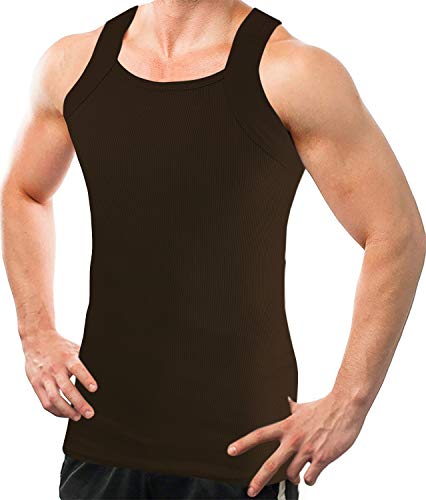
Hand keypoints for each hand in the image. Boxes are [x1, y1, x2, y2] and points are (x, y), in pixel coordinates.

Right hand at [22, 330, 97, 420]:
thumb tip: (102, 369)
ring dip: (66, 410)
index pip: (78, 369)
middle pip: (66, 388)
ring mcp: (45, 377)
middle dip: (78, 403)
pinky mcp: (36, 384)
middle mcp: (56, 368)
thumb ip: (85, 360)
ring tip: (77, 417)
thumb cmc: (60, 347)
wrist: (37, 340)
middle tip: (89, 413)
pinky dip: (55, 411)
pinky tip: (64, 414)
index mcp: (67, 358)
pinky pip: (45, 402)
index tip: (94, 389)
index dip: (86, 379)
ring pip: (54, 398)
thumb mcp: (75, 349)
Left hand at [227, 392, 366, 496]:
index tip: (230, 451)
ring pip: (293, 475)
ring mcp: (307, 450)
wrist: (345, 406)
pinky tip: (313, 472)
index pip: (260, 435)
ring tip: (299, 471)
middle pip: (271, 464)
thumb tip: (286, 401)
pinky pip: (310, 478)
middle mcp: (293, 439)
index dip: (244, 443)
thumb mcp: (302, 408)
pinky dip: (310, 479)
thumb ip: (292, 408)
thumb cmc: (324, 407)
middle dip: (259, 480)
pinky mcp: (322, 458)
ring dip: (294, 477)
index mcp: (286, 426)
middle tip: (250, 491)